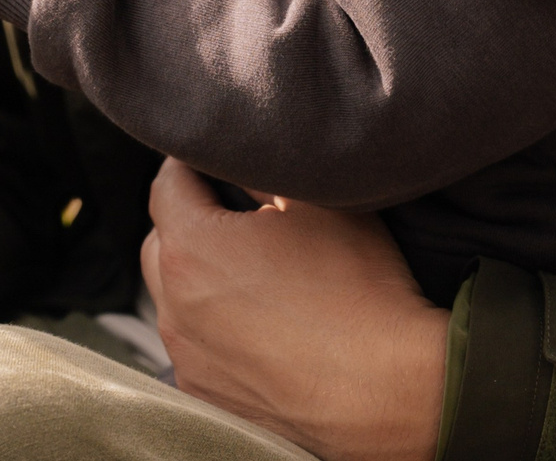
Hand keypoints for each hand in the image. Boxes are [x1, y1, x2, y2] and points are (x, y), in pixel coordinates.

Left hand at [142, 159, 445, 460]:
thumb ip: (261, 175)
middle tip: (234, 214)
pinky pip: (194, 346)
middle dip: (188, 220)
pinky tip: (254, 325)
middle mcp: (174, 305)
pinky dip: (211, 328)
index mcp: (192, 247)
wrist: (393, 389)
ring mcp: (188, 357)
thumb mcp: (317, 202)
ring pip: (173, 298)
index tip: (213, 161)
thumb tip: (238, 168)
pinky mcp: (207, 395)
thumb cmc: (360, 289)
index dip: (191, 164)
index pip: (168, 184)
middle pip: (162, 241)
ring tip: (248, 273)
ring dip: (196, 277)